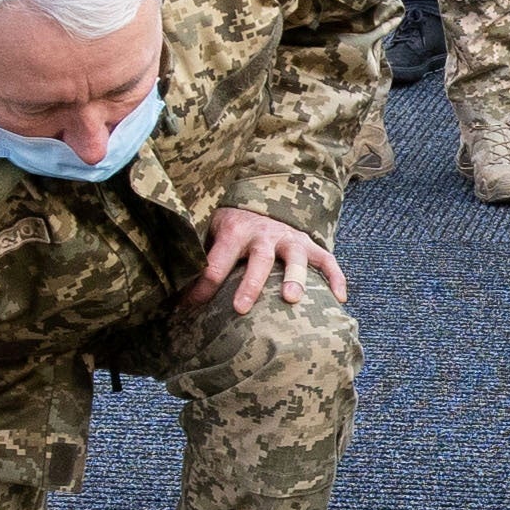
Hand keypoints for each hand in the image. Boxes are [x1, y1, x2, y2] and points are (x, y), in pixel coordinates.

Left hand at [195, 205, 336, 311]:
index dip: (202, 285)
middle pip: (259, 259)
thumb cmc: (231, 228)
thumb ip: (197, 257)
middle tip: (241, 308)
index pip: (216, 261)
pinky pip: (327, 261)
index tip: (189, 307)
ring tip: (292, 300)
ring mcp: (290, 238)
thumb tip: (169, 291)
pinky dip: (335, 278)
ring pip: (295, 257)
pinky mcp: (309, 245)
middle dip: (251, 283)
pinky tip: (340, 299)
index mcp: (234, 230)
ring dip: (294, 277)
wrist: (262, 201)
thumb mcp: (209, 233)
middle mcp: (264, 233)